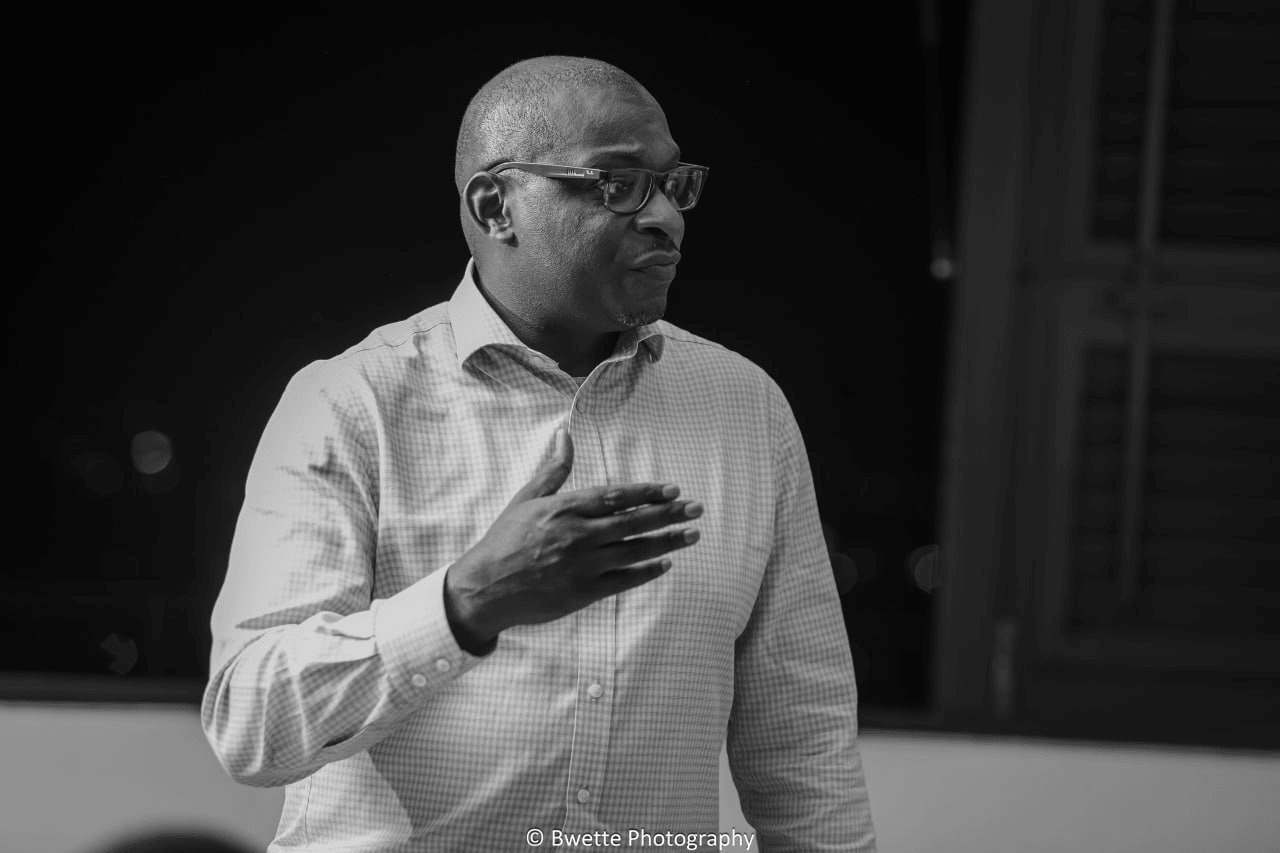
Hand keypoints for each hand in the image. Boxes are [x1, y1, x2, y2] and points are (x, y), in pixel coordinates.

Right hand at [443, 427, 701, 651]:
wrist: (484, 587)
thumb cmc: (505, 540)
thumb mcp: (526, 499)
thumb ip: (554, 469)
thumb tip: (565, 434)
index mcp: (565, 509)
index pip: (616, 496)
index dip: (648, 493)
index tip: (674, 490)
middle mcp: (578, 535)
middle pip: (633, 522)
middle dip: (669, 514)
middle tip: (696, 509)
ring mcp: (582, 565)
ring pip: (634, 551)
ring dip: (667, 542)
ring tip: (692, 535)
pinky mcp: (582, 593)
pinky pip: (623, 581)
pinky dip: (646, 572)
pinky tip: (665, 565)